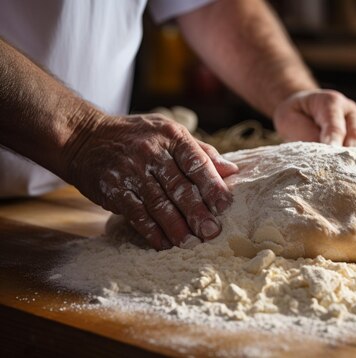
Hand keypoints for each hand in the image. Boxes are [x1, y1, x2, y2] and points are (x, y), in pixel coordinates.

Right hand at [65, 114, 237, 249]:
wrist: (83, 137)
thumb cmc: (136, 137)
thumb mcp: (168, 133)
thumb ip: (201, 152)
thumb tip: (233, 171)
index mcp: (171, 136)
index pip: (198, 162)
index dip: (213, 186)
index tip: (225, 206)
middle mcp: (152, 152)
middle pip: (180, 187)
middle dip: (198, 213)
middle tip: (212, 232)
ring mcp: (131, 171)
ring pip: (160, 204)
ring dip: (177, 227)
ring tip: (190, 243)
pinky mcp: (114, 189)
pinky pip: (137, 214)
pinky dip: (151, 231)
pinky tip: (163, 243)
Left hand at [273, 89, 355, 151]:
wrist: (303, 108)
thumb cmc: (295, 115)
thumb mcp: (290, 119)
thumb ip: (306, 133)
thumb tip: (323, 153)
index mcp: (331, 102)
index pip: (335, 123)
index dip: (334, 139)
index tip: (331, 152)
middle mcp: (351, 112)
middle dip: (353, 151)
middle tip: (346, 167)